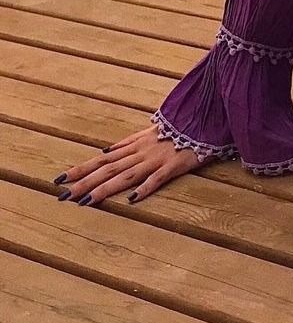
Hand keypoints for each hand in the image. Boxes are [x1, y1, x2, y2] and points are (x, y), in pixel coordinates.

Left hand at [51, 125, 201, 205]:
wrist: (204, 120)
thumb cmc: (177, 128)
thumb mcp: (149, 132)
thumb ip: (127, 142)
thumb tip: (106, 150)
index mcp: (133, 145)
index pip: (101, 159)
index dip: (80, 169)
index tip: (58, 179)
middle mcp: (140, 153)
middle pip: (108, 169)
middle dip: (84, 182)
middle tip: (62, 195)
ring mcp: (156, 159)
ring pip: (126, 175)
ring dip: (104, 188)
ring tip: (85, 201)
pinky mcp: (174, 166)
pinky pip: (157, 179)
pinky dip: (144, 188)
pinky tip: (131, 200)